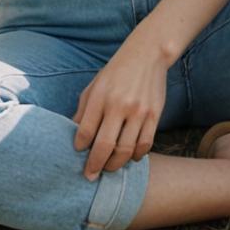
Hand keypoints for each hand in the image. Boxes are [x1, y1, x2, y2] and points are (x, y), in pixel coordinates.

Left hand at [71, 43, 167, 180]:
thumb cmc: (117, 71)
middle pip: (105, 146)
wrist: (148, 54)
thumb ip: (83, 110)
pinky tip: (129, 156)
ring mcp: (139, 111)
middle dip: (95, 165)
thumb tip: (75, 137)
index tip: (78, 154)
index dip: (80, 148)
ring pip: (126, 150)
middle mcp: (120, 104)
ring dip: (115, 164)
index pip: (85, 131)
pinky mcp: (155, 114)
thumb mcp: (94, 85)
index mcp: (100, 96)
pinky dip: (136, 156)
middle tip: (90, 175)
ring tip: (109, 168)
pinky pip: (145, 144)